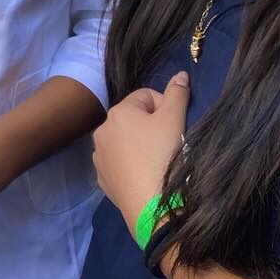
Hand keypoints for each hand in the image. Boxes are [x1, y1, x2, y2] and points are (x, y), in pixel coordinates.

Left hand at [93, 71, 189, 233]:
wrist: (151, 204)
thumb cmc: (165, 155)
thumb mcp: (175, 119)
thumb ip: (178, 94)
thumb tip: (180, 74)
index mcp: (118, 112)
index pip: (146, 96)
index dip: (165, 107)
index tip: (175, 125)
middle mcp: (101, 131)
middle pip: (134, 118)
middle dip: (152, 126)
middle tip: (169, 144)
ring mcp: (99, 156)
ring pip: (125, 142)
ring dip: (141, 145)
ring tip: (158, 161)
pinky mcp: (102, 178)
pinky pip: (120, 163)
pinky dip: (132, 164)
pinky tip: (146, 175)